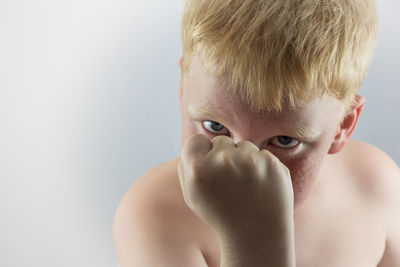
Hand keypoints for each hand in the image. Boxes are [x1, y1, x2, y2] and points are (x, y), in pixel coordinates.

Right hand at [177, 133, 294, 240]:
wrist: (256, 236)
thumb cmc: (221, 216)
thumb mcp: (193, 196)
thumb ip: (186, 168)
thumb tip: (194, 146)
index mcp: (198, 168)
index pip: (196, 140)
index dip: (201, 153)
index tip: (209, 167)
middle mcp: (222, 159)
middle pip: (220, 141)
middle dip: (223, 156)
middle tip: (229, 182)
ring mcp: (249, 160)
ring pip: (243, 146)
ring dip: (244, 160)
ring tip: (245, 186)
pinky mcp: (271, 163)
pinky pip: (262, 154)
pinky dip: (262, 167)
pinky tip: (260, 187)